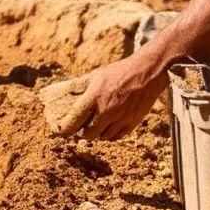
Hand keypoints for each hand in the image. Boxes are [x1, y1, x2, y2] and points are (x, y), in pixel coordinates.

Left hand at [38, 55, 168, 141]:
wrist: (147, 73)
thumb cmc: (119, 72)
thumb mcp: (96, 75)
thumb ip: (79, 86)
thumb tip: (62, 91)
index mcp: (94, 97)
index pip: (74, 120)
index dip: (66, 128)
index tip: (62, 129)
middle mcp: (106, 111)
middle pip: (88, 134)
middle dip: (82, 133)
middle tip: (80, 129)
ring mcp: (120, 119)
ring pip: (103, 137)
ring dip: (97, 134)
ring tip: (95, 125)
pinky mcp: (132, 123)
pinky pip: (117, 136)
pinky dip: (110, 135)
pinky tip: (108, 127)